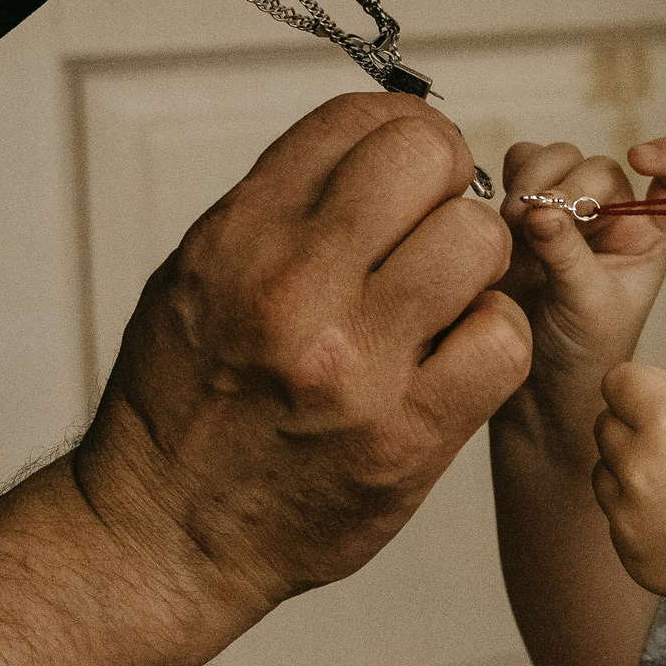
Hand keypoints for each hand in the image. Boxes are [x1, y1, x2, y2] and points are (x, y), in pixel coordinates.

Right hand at [76, 93, 528, 630]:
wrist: (162, 541)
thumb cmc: (182, 402)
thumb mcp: (196, 278)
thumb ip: (281, 210)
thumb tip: (376, 146)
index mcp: (237, 241)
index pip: (360, 123)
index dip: (406, 129)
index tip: (409, 168)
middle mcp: (294, 293)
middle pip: (429, 162)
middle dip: (447, 182)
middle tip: (435, 225)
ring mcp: (356, 369)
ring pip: (480, 243)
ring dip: (476, 261)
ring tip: (444, 294)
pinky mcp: (409, 439)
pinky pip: (503, 340)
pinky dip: (492, 337)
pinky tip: (457, 352)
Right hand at [499, 137, 665, 435]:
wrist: (536, 384)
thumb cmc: (583, 354)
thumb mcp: (588, 306)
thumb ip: (568, 255)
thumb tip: (542, 212)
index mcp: (649, 236)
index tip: (638, 157)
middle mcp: (612, 217)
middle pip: (597, 167)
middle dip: (567, 186)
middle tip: (539, 218)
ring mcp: (566, 212)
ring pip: (554, 160)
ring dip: (533, 181)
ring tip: (515, 222)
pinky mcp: (524, 215)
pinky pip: (517, 172)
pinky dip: (507, 183)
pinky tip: (503, 219)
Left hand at [592, 328, 665, 618]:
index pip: (617, 380)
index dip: (651, 385)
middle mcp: (636, 465)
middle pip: (605, 423)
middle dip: (638, 423)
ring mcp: (627, 513)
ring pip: (604, 471)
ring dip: (632, 467)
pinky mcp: (629, 552)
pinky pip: (614, 516)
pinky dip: (638, 512)